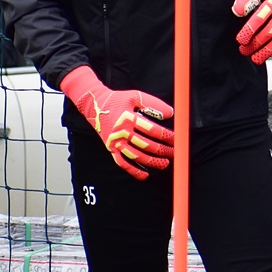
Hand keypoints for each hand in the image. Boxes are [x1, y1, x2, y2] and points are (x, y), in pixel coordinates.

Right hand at [60, 66, 173, 180]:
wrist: (95, 106)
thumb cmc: (118, 100)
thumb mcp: (134, 96)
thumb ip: (152, 103)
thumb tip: (170, 113)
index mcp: (128, 118)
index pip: (152, 130)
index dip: (167, 136)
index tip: (176, 138)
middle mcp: (121, 132)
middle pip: (146, 145)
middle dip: (163, 150)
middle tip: (174, 152)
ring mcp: (116, 142)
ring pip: (136, 156)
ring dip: (152, 162)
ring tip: (165, 163)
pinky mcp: (111, 149)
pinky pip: (122, 163)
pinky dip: (134, 171)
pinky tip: (145, 175)